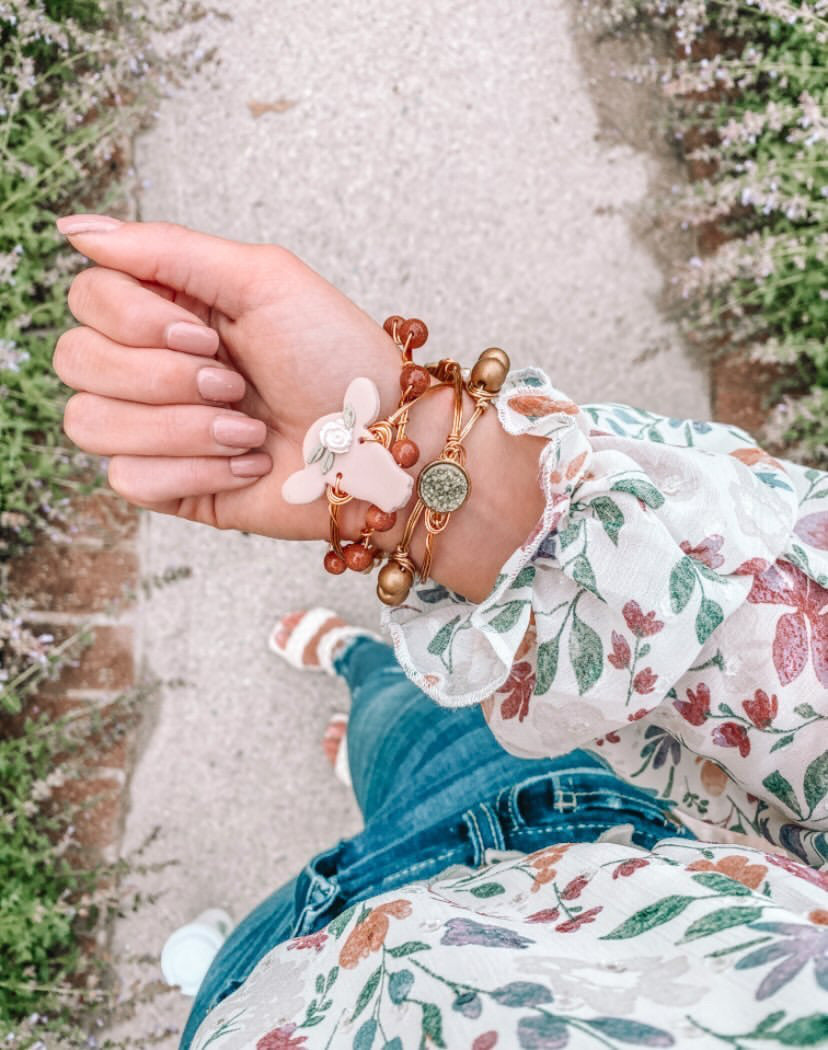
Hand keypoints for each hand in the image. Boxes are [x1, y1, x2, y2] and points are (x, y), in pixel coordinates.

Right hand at [55, 215, 545, 600]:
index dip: (137, 320)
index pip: (87, 299)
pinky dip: (196, 470)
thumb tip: (75, 230)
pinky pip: (129, 479)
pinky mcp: (172, 485)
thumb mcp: (262, 278)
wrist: (380, 442)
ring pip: (91, 423)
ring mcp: (157, 428)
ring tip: (247, 429)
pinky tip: (247, 463)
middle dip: (164, 378)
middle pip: (76, 361)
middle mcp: (153, 365)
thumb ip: (164, 248)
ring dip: (183, 428)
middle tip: (233, 383)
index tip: (207, 335)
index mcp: (170, 308)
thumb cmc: (337, 358)